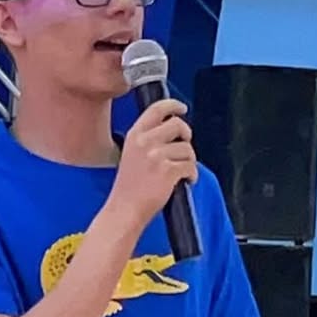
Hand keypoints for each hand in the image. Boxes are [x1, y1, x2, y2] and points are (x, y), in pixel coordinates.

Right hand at [107, 98, 197, 230]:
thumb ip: (148, 140)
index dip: (173, 106)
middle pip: (178, 125)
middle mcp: (145, 142)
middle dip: (186, 135)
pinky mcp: (168, 171)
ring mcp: (156, 156)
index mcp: (135, 135)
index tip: (182, 109)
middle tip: (185, 147)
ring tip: (181, 173)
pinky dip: (192, 175)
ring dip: (189, 161)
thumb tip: (175, 131)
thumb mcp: (131, 155)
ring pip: (187, 149)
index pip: (157, 109)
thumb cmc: (129, 188)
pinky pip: (190, 166)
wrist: (125, 210)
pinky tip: (186, 182)